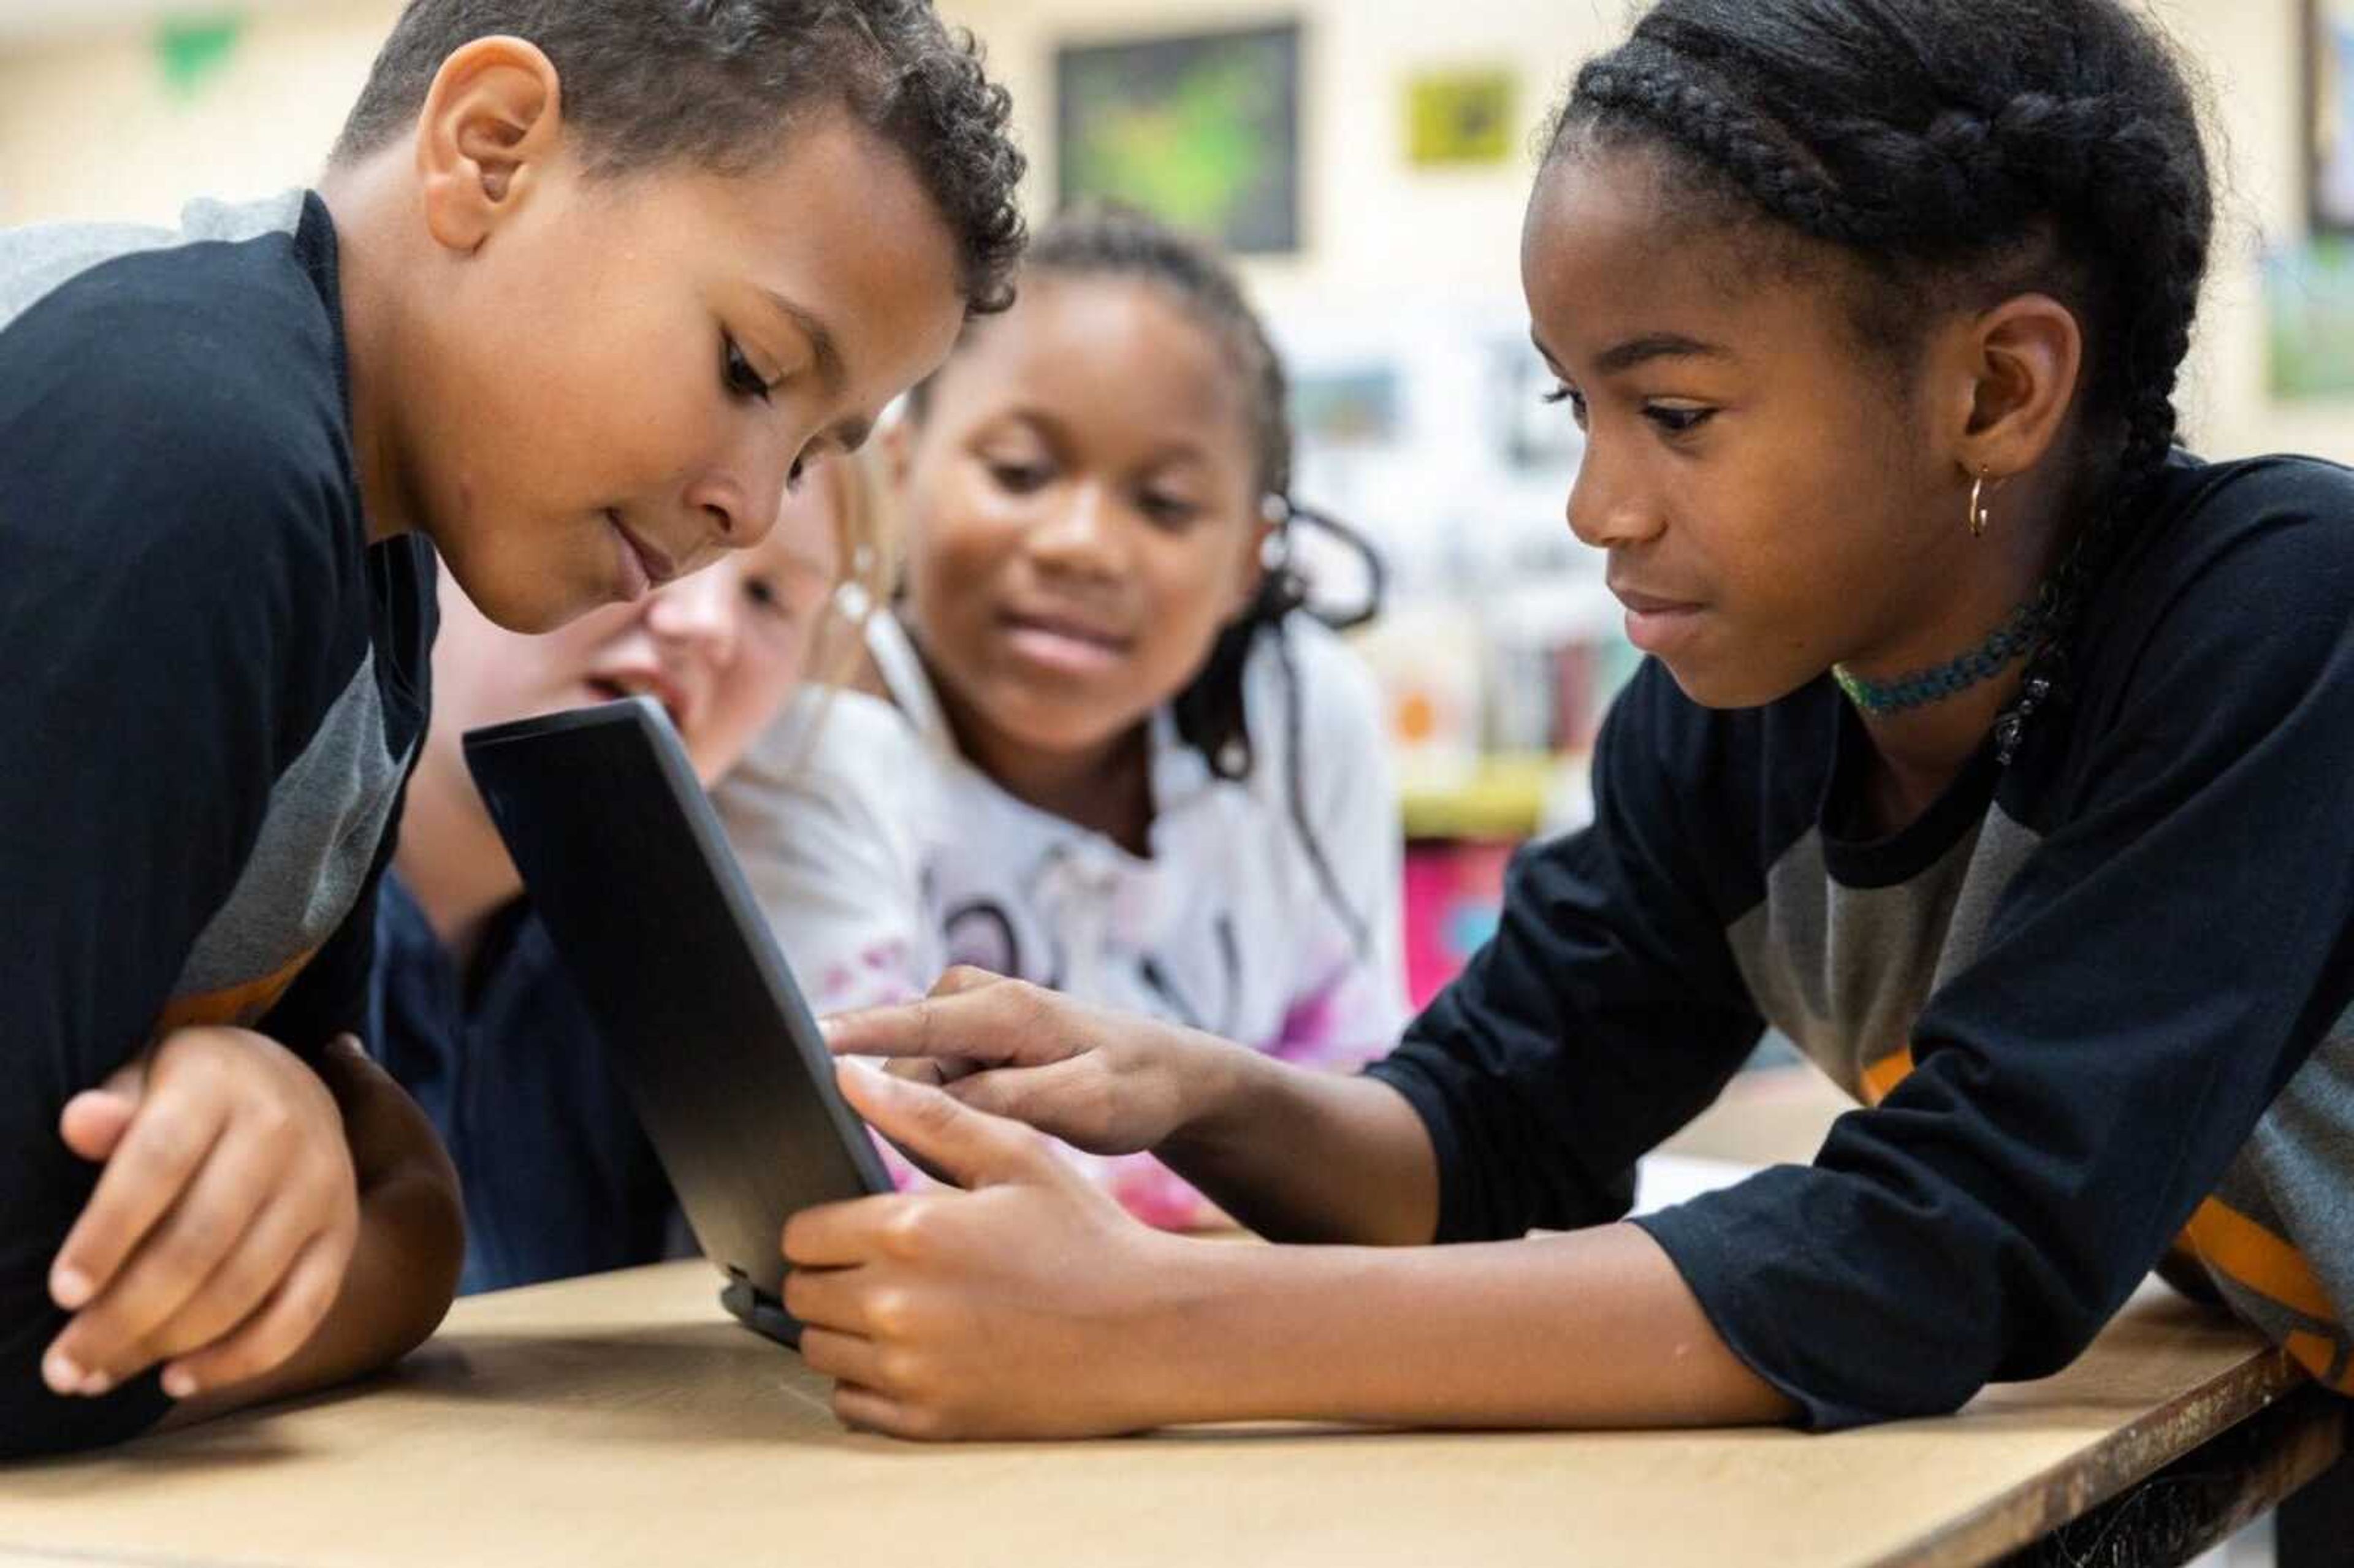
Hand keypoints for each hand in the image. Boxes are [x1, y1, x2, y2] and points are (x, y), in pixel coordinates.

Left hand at [45, 1027, 361, 1402]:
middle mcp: (284, 1134)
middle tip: (62, 1368)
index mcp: (220, 1087)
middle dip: (124, 1315)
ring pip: (243, 1286)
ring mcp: (323, 1188)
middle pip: (200, 1240)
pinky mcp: (343, 1236)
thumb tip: (80, 1123)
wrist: (288, 1087)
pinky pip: (300, 1313)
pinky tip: (177, 1379)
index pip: (158, 1162)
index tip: (61, 1294)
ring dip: (166, 1345)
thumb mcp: (144, 1080)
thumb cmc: (187, 1096)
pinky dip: (240, 1359)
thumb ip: (113, 1105)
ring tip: (99, 1377)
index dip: (109, 1232)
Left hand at [783, 1060, 1192, 1439]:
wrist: (1150, 1330)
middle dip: (832, 1273)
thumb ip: (924, 1115)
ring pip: (818, 1349)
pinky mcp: (928, 1422)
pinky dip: (868, 1381)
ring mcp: (909, 1372)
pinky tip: (918, 1354)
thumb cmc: (1087, 1235)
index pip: (800, 1234)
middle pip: (801, 1293)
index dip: (827, 1225)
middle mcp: (896, 1306)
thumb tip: (847, 1072)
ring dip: (846, 1327)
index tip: (862, 1226)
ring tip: (905, 1306)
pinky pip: (850, 1403)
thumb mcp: (1016, 1155)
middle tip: (887, 1264)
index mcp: (909, 1232)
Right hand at [820, 968, 1224, 1158]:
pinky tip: (994, 1131)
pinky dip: (947, 1115)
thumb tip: (928, 1103)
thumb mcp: (1083, 1104)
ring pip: (909, 1084)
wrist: (1166, 1075)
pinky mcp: (961, 1041)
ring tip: (1012, 1136)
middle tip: (991, 1151)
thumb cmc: (1134, 1087)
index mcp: (1003, 1007)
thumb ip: (1005, 1101)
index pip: (907, 1022)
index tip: (802, 1044)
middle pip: (902, 1072)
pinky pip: (926, 1085)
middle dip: (922, 1119)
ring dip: (939, 1121)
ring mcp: (962, 1018)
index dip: (851, 1036)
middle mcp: (970, 999)